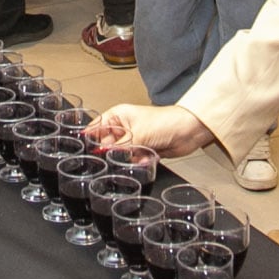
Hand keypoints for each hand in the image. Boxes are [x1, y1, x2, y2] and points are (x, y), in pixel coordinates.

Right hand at [85, 101, 216, 157]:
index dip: (92, 139)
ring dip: (129, 159)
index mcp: (118, 116)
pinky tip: (148, 158)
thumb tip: (101, 154)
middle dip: (114, 153)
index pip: (97, 127)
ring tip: (139, 154)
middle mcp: (124, 128)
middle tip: (122, 155)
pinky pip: (133, 161)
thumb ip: (117, 147)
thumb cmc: (165, 121)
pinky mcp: (144, 151)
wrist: (188, 131)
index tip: (90, 151)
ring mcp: (134, 140)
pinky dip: (139, 162)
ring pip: (121, 156)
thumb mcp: (137, 135)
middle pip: (108, 145)